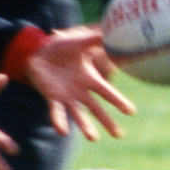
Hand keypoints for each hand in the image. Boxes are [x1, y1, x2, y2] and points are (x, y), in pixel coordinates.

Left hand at [24, 25, 134, 139]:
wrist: (38, 52)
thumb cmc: (61, 47)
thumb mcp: (79, 42)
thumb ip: (95, 40)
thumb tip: (114, 31)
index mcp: (90, 79)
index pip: (107, 93)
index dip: (119, 101)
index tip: (131, 112)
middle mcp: (80, 91)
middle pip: (97, 109)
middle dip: (108, 122)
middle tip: (119, 135)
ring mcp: (66, 97)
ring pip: (78, 114)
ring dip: (85, 126)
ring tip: (94, 138)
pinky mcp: (52, 98)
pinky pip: (56, 111)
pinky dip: (59, 121)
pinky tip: (63, 131)